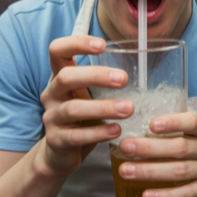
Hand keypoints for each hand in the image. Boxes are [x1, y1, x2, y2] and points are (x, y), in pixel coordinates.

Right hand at [37, 36, 129, 177]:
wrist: (60, 153)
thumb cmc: (81, 118)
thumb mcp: (88, 95)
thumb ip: (103, 82)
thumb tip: (143, 65)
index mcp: (60, 77)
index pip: (57, 50)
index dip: (77, 43)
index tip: (102, 45)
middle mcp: (52, 94)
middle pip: (66, 77)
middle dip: (96, 76)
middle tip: (123, 79)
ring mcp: (52, 117)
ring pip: (73, 108)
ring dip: (103, 107)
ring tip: (128, 109)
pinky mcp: (57, 140)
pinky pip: (77, 135)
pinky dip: (99, 132)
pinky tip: (117, 130)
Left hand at [116, 112, 196, 196]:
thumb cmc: (190, 155)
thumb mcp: (186, 139)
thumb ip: (166, 134)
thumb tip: (124, 129)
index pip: (192, 122)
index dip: (173, 122)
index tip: (151, 125)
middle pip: (180, 147)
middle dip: (150, 148)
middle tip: (125, 148)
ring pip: (179, 171)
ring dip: (150, 172)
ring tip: (125, 171)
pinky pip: (184, 194)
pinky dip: (165, 196)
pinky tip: (146, 196)